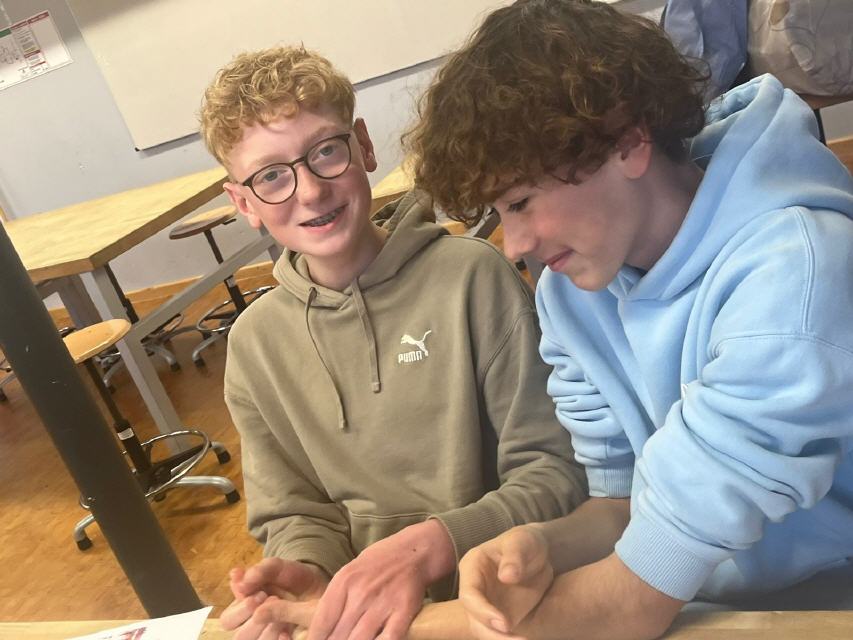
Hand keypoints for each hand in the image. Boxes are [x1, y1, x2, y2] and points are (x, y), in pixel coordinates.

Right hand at [221, 559, 327, 639]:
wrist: (319, 587)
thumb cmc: (292, 577)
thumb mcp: (278, 567)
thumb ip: (259, 570)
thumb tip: (235, 574)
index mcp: (244, 608)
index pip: (228, 620)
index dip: (240, 610)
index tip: (260, 594)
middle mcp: (253, 626)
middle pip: (239, 637)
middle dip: (254, 622)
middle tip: (272, 602)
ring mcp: (268, 635)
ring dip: (268, 630)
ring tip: (284, 615)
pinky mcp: (283, 639)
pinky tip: (289, 632)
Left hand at [307, 519, 454, 639]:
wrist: (415, 550)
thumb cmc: (379, 562)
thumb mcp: (351, 572)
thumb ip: (337, 598)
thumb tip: (321, 627)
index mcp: (344, 581)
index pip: (322, 622)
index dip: (316, 639)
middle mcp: (361, 592)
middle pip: (338, 635)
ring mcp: (383, 602)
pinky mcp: (404, 610)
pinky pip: (388, 638)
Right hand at [458, 525, 553, 639]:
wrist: (537, 555)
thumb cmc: (526, 543)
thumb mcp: (523, 541)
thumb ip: (515, 555)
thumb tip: (506, 576)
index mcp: (472, 567)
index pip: (468, 595)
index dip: (482, 611)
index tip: (504, 624)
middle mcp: (474, 589)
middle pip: (473, 619)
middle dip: (491, 634)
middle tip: (519, 639)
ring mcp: (486, 605)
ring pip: (483, 631)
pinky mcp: (499, 617)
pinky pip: (499, 636)